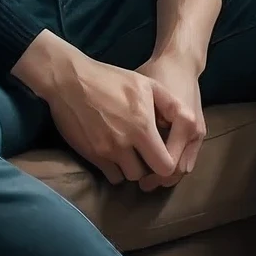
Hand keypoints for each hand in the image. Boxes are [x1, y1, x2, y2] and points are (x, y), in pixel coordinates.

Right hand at [39, 50, 183, 186]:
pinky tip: (115, 155)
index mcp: (142, 125)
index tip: (162, 155)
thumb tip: (186, 120)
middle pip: (146, 175)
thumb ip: (169, 103)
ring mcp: (106, 150)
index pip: (165, 165)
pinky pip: (110, 175)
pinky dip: (115, 169)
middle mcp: (125, 142)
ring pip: (128, 177)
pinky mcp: (91, 155)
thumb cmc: (109, 79)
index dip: (166, 164)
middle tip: (145, 156)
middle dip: (148, 168)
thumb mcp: (145, 83)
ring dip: (131, 168)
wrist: (69, 80)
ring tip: (130, 153)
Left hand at [137, 50, 205, 190]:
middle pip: (178, 171)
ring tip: (147, 177)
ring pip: (183, 168)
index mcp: (184, 123)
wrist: (179, 61)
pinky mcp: (197, 133)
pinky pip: (186, 159)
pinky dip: (173, 165)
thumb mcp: (144, 93)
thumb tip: (120, 146)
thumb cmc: (158, 74)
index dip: (152, 174)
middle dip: (159, 179)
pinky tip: (157, 165)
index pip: (169, 163)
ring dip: (167, 175)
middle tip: (140, 183)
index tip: (136, 176)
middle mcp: (195, 132)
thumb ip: (136, 120)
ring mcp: (199, 134)